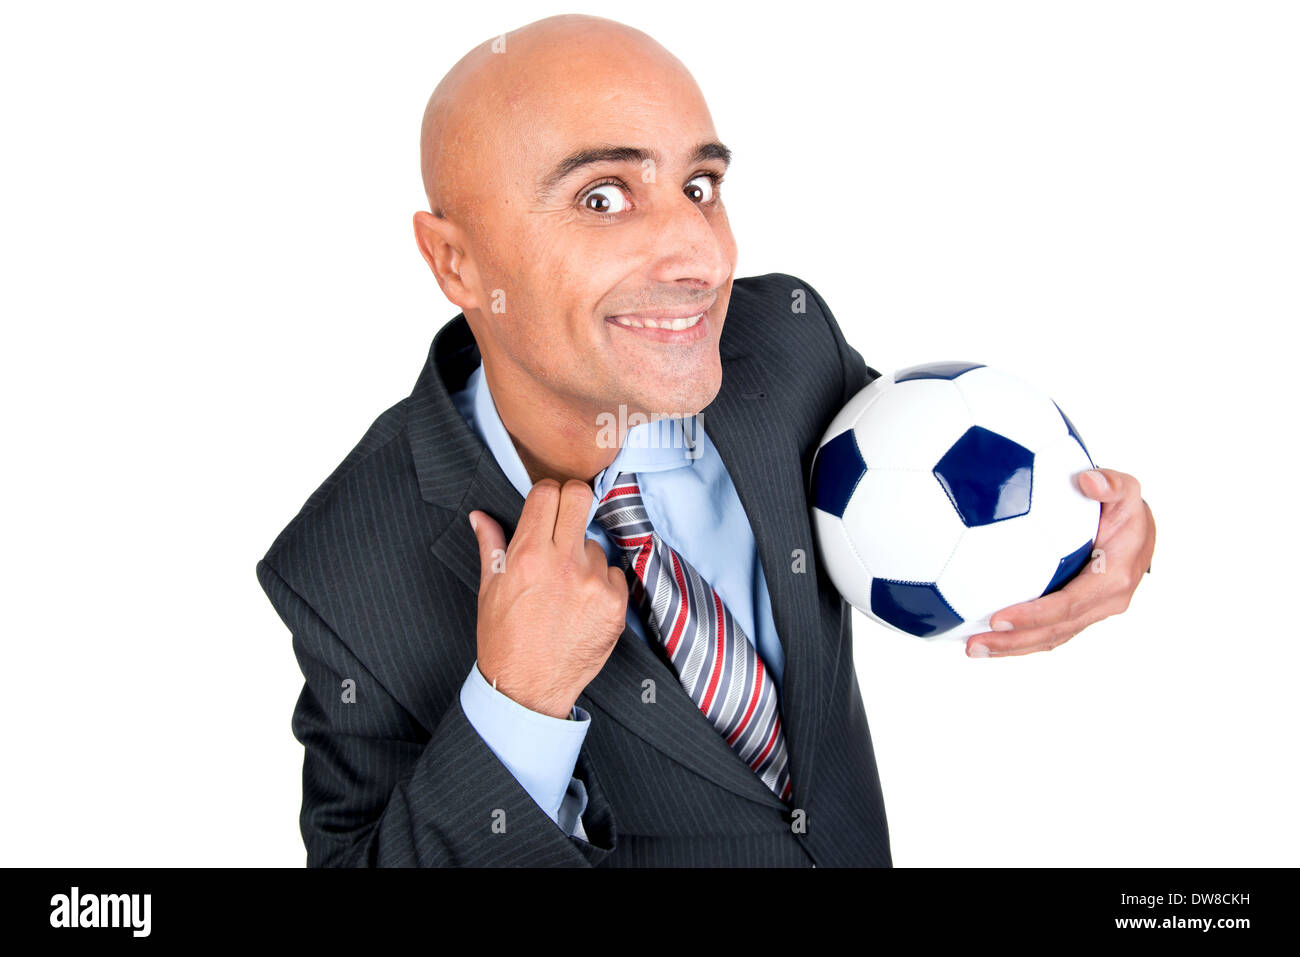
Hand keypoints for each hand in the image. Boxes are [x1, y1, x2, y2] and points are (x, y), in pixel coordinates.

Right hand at [469, 478, 628, 716]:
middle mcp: (564, 564)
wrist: (528, 688)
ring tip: (566, 588)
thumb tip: (479, 516)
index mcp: (528, 555)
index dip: (545, 495)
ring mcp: (594, 583)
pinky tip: (582, 605)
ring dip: (583, 556)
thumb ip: (490, 545)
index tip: (545, 507)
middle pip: (580, 496)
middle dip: (571, 501)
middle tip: (564, 522)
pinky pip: (613, 573)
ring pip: (595, 543)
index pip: (547, 492)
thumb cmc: (504, 639)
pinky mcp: (615, 604)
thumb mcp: (489, 590)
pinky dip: (601, 584)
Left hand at [966, 467, 1154, 657]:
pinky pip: (1048, 631)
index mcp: (1113, 579)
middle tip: (972, 645)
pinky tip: (987, 637)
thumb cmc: (1126, 508)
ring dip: (1011, 647)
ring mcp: (1092, 612)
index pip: (1067, 605)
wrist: (1140, 530)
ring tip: (971, 649)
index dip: (1033, 616)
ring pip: (1049, 637)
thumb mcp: (1125, 490)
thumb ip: (1110, 484)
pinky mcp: (1079, 614)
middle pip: (1053, 631)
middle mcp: (1104, 603)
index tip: (997, 618)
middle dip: (1013, 642)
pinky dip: (1019, 639)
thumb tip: (1089, 479)